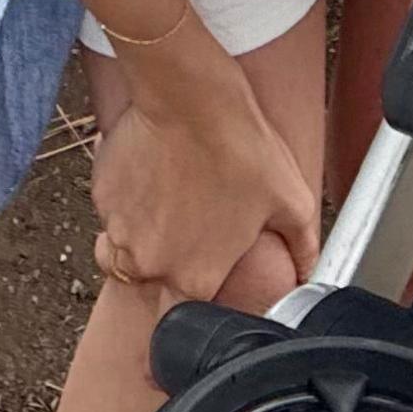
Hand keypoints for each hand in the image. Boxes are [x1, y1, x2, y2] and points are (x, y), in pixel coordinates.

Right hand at [87, 27, 318, 310]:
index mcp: (193, 276)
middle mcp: (148, 263)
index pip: (185, 317)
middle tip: (190, 227)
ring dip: (143, 235)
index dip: (195, 299)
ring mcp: (117, 230)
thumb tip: (312, 270)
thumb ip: (302, 246)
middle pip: (150, 283)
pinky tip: (154, 172)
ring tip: (172, 198)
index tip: (204, 277)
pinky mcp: (101, 195)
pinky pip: (112, 211)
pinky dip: (128, 200)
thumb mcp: (290, 199)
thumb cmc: (240, 146)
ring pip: (124, 249)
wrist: (189, 94)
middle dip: (167, 263)